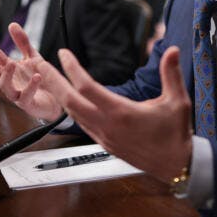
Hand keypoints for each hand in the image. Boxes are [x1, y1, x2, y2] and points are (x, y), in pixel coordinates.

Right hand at [0, 23, 62, 121]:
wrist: (56, 99)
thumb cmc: (40, 78)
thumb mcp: (32, 57)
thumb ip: (22, 43)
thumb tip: (12, 24)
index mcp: (10, 71)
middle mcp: (11, 83)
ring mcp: (17, 94)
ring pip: (5, 87)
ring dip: (7, 75)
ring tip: (12, 63)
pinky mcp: (28, 104)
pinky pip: (26, 97)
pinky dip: (31, 87)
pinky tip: (37, 76)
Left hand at [45, 45, 192, 183]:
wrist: (175, 166)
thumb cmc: (176, 134)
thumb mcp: (178, 101)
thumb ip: (171, 73)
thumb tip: (173, 50)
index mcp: (122, 113)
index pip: (87, 87)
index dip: (72, 68)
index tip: (63, 53)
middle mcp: (107, 126)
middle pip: (70, 101)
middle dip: (53, 80)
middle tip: (39, 63)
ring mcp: (104, 137)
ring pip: (73, 114)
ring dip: (58, 95)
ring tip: (49, 79)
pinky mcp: (105, 144)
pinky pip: (81, 124)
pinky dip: (71, 109)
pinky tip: (68, 100)